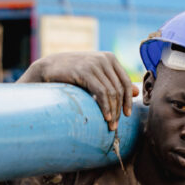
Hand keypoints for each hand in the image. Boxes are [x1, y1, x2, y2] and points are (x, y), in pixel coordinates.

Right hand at [19, 51, 136, 130]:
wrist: (48, 68)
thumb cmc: (72, 74)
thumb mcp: (95, 77)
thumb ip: (113, 82)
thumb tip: (136, 92)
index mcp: (110, 58)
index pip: (126, 81)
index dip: (128, 100)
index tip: (127, 115)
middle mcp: (105, 59)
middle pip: (119, 88)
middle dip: (120, 109)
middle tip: (116, 125)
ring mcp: (95, 64)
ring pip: (112, 92)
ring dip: (113, 111)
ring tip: (111, 125)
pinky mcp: (85, 71)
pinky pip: (101, 92)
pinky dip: (105, 106)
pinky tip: (106, 117)